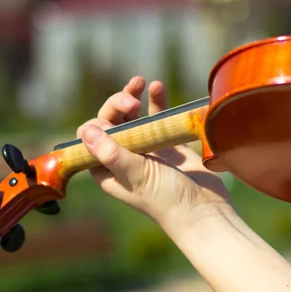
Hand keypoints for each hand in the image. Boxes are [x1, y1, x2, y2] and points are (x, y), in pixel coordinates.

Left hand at [77, 76, 231, 229]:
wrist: (204, 209)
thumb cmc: (166, 199)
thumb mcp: (136, 174)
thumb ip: (111, 152)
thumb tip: (86, 129)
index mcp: (107, 170)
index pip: (91, 137)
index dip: (99, 122)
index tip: (116, 118)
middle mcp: (122, 157)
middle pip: (111, 121)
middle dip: (118, 105)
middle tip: (132, 103)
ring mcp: (145, 149)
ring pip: (132, 116)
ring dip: (132, 97)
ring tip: (140, 82)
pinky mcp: (166, 143)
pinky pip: (156, 116)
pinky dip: (156, 101)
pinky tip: (157, 86)